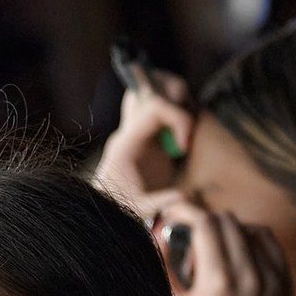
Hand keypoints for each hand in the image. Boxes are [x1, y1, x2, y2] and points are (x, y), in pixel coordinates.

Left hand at [97, 67, 194, 215]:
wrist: (105, 207)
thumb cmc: (121, 207)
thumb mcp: (140, 208)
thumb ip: (160, 202)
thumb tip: (184, 197)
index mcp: (127, 142)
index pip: (155, 107)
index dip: (178, 119)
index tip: (184, 147)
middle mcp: (129, 129)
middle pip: (152, 88)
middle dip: (178, 97)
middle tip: (190, 126)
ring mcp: (136, 128)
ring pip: (155, 91)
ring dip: (178, 101)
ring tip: (186, 132)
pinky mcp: (146, 133)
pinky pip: (160, 106)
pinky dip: (177, 111)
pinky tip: (183, 136)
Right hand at [146, 193, 291, 295]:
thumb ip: (167, 267)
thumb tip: (159, 233)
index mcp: (219, 281)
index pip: (204, 223)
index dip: (184, 212)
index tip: (172, 215)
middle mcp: (250, 274)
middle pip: (226, 221)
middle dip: (203, 223)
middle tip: (188, 244)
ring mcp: (273, 279)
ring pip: (249, 229)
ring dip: (227, 232)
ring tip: (214, 256)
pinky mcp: (286, 286)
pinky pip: (269, 246)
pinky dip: (252, 242)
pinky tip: (239, 259)